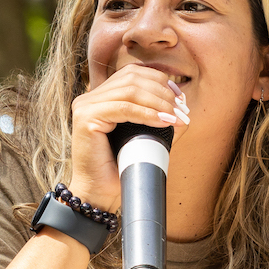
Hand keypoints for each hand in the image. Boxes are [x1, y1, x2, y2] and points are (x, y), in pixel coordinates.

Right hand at [69, 64, 187, 213]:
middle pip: (132, 78)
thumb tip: (183, 106)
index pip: (132, 73)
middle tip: (181, 109)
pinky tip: (164, 122)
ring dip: (158, 102)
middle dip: (162, 92)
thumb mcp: (143, 136)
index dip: (159, 80)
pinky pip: (123, 108)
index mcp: (101, 96)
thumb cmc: (120, 167)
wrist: (99, 194)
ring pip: (129, 90)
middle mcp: (90, 97)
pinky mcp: (86, 118)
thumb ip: (157, 117)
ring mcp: (85, 106)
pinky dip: (147, 114)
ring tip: (176, 116)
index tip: (179, 97)